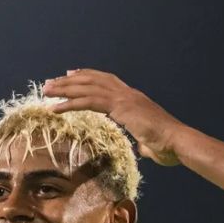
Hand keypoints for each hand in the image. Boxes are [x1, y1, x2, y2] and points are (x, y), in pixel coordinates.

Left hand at [41, 69, 189, 165]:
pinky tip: (56, 107)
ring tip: (46, 92)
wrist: (177, 142)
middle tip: (50, 83)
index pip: (107, 81)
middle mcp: (128, 94)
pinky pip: (89, 102)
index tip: (71, 74)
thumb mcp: (152, 143)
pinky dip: (70, 104)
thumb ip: (144, 143)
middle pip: (93, 80)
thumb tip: (144, 148)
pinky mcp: (120, 108)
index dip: (88, 76)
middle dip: (69, 81)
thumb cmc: (168, 147)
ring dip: (64, 89)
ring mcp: (124, 98)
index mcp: (134, 98)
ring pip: (87, 88)